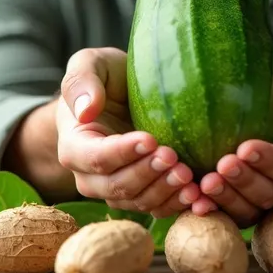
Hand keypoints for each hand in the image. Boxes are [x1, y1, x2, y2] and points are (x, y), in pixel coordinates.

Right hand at [56, 47, 215, 217]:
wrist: (120, 96)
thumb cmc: (105, 78)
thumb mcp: (90, 64)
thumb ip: (81, 82)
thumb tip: (86, 110)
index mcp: (74, 145)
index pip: (96, 158)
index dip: (123, 153)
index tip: (150, 139)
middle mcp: (90, 176)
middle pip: (117, 186)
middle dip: (147, 174)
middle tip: (173, 157)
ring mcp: (115, 189)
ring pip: (138, 201)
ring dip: (164, 192)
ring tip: (188, 175)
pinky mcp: (141, 194)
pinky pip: (156, 208)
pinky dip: (176, 204)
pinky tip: (197, 194)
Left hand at [192, 48, 272, 226]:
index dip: (271, 161)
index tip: (244, 148)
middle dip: (246, 182)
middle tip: (220, 166)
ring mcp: (272, 192)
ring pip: (253, 209)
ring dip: (228, 200)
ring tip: (203, 185)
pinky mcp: (247, 198)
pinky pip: (233, 211)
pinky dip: (214, 208)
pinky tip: (193, 200)